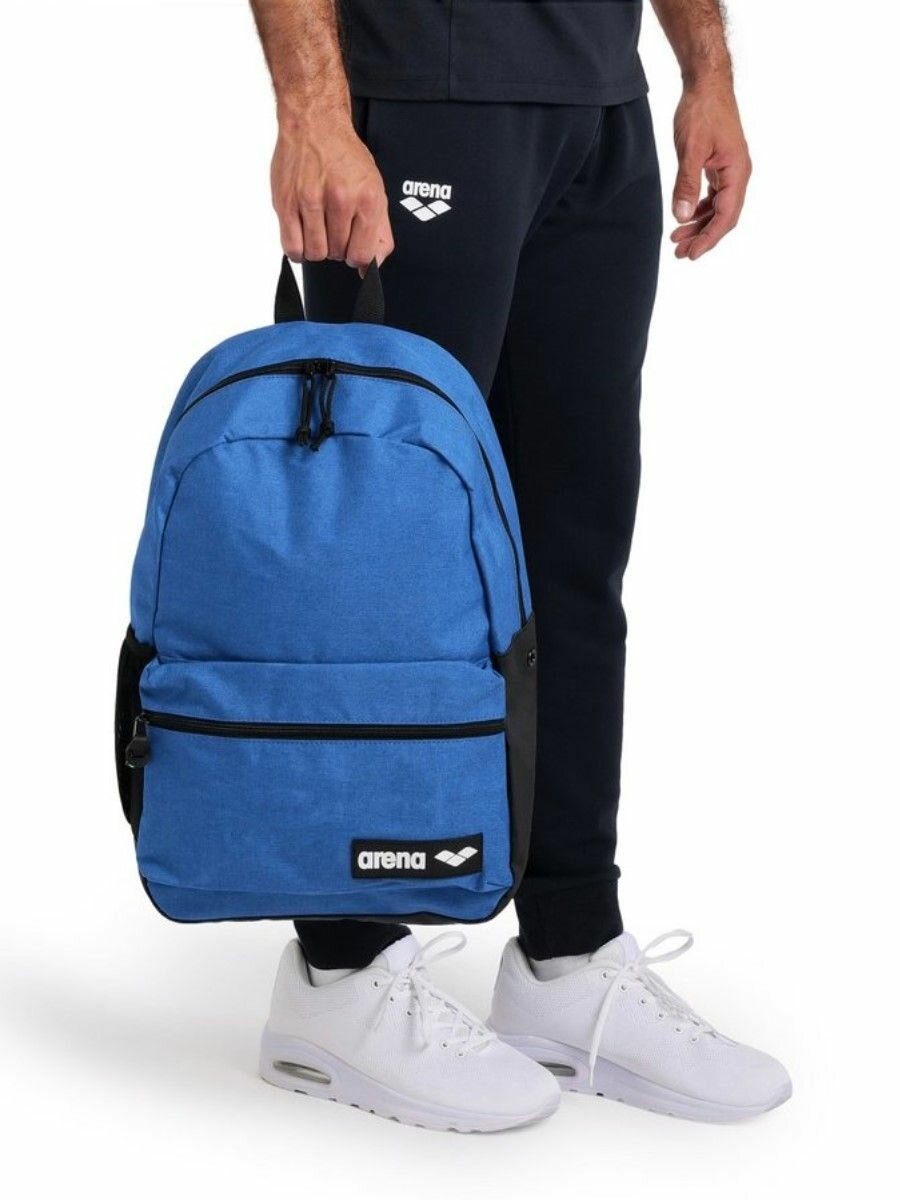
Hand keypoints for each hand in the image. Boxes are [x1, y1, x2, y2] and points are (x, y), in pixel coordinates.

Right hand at [271, 107, 393, 269]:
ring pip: (315, 254)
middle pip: (338, 255)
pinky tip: (303, 233)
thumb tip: (371, 268)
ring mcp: (310, 201)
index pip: (362, 256)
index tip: (353, 248)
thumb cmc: (344, 156)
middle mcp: (339, 199)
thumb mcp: (375, 189)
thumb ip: (379, 232)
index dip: (358, 257)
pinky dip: (298, 249)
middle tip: (334, 228)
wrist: (314, 123)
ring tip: (319, 228)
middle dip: (337, 248)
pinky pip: (292, 248)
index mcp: (366, 198)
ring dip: (318, 248)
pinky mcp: (286, 203)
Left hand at [670, 84, 751, 259]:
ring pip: (718, 208)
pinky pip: (713, 196)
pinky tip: (685, 218)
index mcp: (737, 171)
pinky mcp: (720, 165)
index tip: (692, 254)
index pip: (726, 215)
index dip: (709, 237)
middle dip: (703, 236)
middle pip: (724, 216)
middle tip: (680, 253)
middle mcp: (738, 173)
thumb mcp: (690, 150)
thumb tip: (682, 216)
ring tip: (678, 240)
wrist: (706, 84)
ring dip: (699, 225)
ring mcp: (730, 170)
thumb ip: (686, 184)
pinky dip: (700, 209)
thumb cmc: (701, 111)